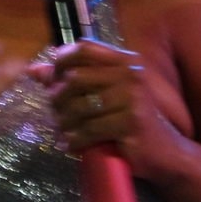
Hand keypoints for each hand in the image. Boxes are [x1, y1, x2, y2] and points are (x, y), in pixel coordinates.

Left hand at [26, 39, 186, 182]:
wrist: (167, 153)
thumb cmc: (132, 121)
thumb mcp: (106, 95)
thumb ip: (71, 79)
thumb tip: (34, 71)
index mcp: (125, 62)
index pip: (84, 48)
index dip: (61, 61)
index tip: (54, 81)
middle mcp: (131, 75)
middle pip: (76, 78)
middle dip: (58, 98)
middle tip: (56, 114)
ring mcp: (133, 99)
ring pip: (80, 107)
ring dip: (64, 123)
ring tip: (63, 132)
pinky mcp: (131, 124)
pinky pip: (90, 130)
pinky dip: (75, 140)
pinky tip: (72, 145)